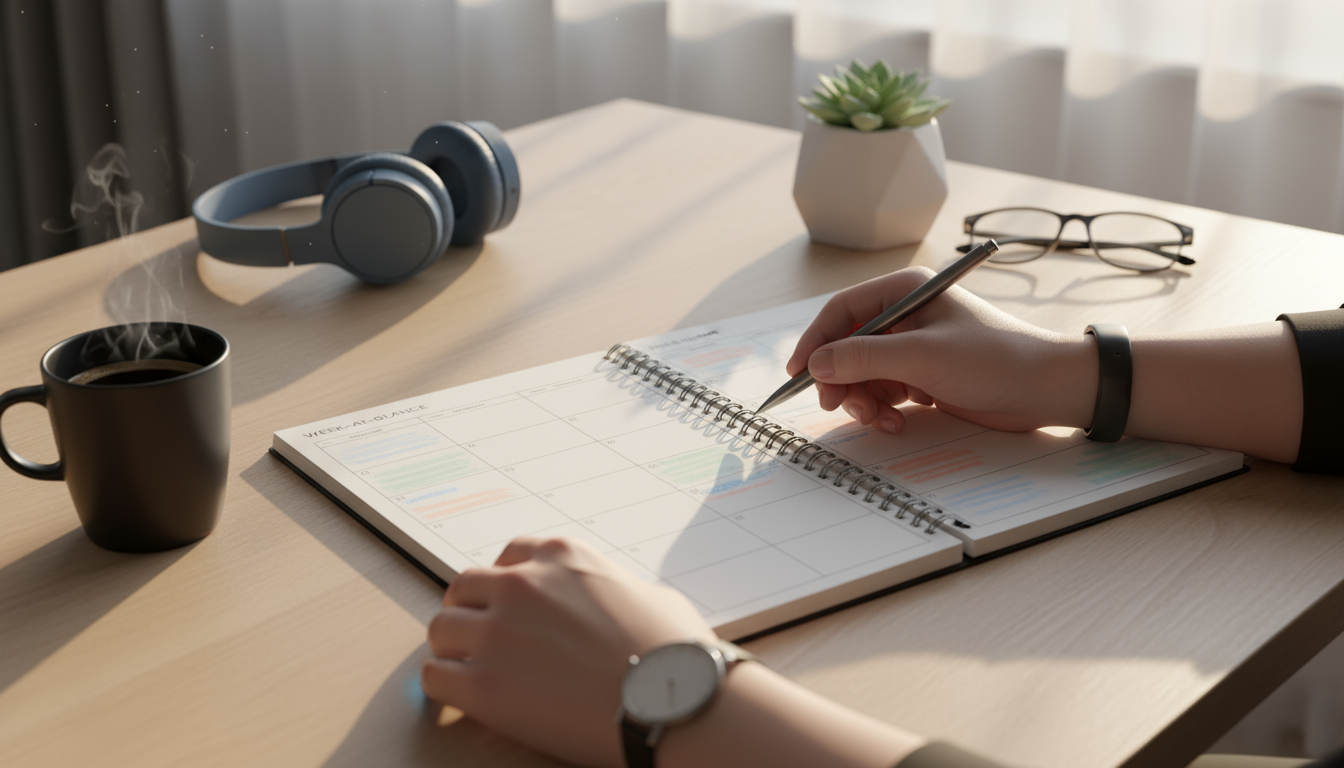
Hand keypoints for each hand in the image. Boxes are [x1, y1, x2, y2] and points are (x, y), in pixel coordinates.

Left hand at [422, 537, 715, 767]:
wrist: (675, 704)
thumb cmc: (675, 654)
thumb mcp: (649, 595)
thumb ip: (611, 589)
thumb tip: (615, 604)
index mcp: (561, 557)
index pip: (507, 558)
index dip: (504, 585)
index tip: (507, 605)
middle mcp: (522, 586)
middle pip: (464, 588)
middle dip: (470, 611)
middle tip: (480, 638)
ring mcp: (498, 634)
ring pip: (441, 628)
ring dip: (452, 647)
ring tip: (469, 669)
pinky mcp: (484, 685)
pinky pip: (435, 677)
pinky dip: (445, 687)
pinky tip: (464, 698)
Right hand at [785, 267, 1095, 433]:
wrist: (1048, 390)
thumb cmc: (995, 359)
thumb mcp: (923, 356)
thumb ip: (865, 358)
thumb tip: (816, 364)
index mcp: (906, 291)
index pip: (843, 311)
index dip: (816, 340)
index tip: (798, 372)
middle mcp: (907, 316)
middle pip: (848, 347)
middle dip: (840, 379)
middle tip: (838, 406)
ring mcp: (915, 349)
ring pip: (863, 375)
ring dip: (862, 400)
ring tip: (879, 419)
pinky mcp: (925, 378)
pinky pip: (885, 393)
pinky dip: (883, 411)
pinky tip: (896, 423)